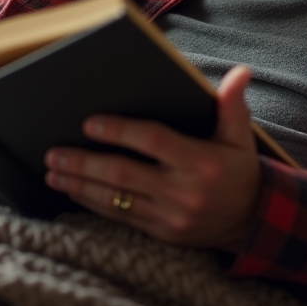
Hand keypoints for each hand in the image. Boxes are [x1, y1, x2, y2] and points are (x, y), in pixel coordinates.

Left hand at [44, 65, 262, 251]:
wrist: (253, 222)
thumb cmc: (239, 169)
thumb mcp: (241, 136)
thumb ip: (233, 104)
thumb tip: (241, 72)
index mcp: (202, 162)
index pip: (154, 142)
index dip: (120, 131)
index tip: (89, 123)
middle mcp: (184, 192)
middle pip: (125, 174)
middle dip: (85, 163)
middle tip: (54, 152)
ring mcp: (171, 217)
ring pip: (116, 200)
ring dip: (80, 184)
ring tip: (53, 171)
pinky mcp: (162, 233)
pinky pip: (121, 217)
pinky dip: (93, 203)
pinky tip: (72, 189)